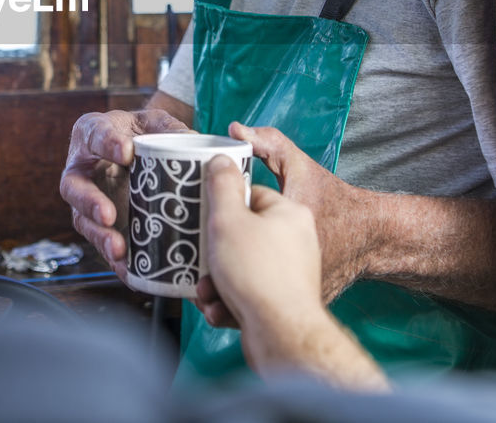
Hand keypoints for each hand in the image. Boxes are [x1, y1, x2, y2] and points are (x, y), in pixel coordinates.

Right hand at [60, 108, 189, 277]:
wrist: (137, 149)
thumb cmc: (140, 131)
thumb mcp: (154, 122)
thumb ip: (170, 128)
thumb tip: (190, 142)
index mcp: (91, 133)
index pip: (94, 135)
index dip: (107, 144)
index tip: (126, 151)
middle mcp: (81, 168)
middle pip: (74, 186)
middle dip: (89, 202)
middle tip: (108, 214)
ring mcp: (87, 199)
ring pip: (82, 220)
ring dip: (99, 236)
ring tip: (118, 249)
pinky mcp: (100, 223)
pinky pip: (102, 243)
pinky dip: (114, 259)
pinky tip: (130, 271)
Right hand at [200, 153, 388, 390]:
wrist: (283, 334)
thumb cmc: (260, 275)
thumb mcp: (229, 219)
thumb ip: (221, 185)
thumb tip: (220, 160)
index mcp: (289, 213)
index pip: (251, 196)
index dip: (222, 207)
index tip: (206, 218)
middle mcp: (295, 241)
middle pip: (242, 235)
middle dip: (213, 253)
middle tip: (200, 261)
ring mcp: (291, 273)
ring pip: (241, 268)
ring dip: (216, 281)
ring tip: (208, 292)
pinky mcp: (282, 300)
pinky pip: (249, 292)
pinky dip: (230, 301)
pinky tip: (219, 309)